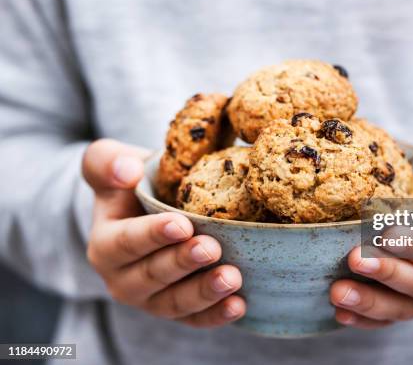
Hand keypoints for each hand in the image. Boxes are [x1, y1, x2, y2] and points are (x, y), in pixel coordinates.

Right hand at [83, 139, 245, 327]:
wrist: (147, 208)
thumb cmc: (133, 183)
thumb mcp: (111, 163)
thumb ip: (107, 161)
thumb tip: (127, 171)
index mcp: (105, 244)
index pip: (126, 242)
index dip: (154, 235)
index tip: (182, 224)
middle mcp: (123, 279)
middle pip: (153, 275)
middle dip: (183, 263)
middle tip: (212, 248)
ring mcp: (151, 299)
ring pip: (175, 302)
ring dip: (204, 292)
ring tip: (232, 278)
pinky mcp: (177, 311)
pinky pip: (195, 319)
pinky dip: (216, 315)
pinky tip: (238, 305)